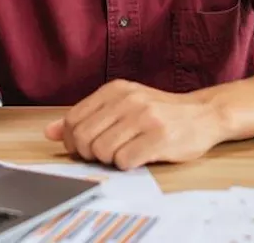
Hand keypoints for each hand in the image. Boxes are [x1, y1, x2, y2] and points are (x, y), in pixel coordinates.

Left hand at [44, 80, 226, 170]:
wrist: (204, 114)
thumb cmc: (160, 113)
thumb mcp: (122, 106)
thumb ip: (87, 117)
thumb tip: (49, 132)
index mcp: (115, 89)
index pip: (73, 120)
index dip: (73, 141)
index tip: (87, 147)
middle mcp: (128, 100)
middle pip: (84, 138)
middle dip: (90, 153)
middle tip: (107, 153)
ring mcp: (144, 117)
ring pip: (102, 151)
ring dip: (110, 160)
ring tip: (126, 152)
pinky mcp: (159, 137)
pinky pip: (124, 161)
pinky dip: (127, 165)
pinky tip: (139, 156)